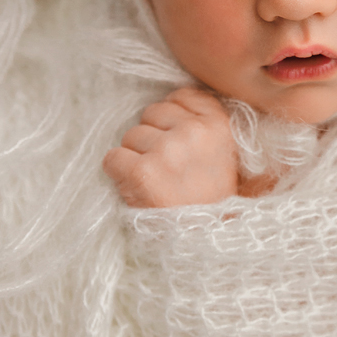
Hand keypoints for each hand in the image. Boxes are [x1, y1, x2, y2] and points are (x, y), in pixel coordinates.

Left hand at [102, 87, 238, 207]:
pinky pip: (113, 157)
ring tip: (155, 180)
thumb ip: (203, 121)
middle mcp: (194, 132)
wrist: (206, 241)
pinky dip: (118, 172)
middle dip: (153, 136)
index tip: (179, 143)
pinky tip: (135, 186)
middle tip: (167, 167)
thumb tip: (170, 98)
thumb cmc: (210, 197)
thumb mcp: (224, 152)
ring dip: (136, 156)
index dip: (173, 120)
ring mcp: (167, 151)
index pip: (181, 96)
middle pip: (152, 112)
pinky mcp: (142, 172)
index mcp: (219, 124)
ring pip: (131, 135)